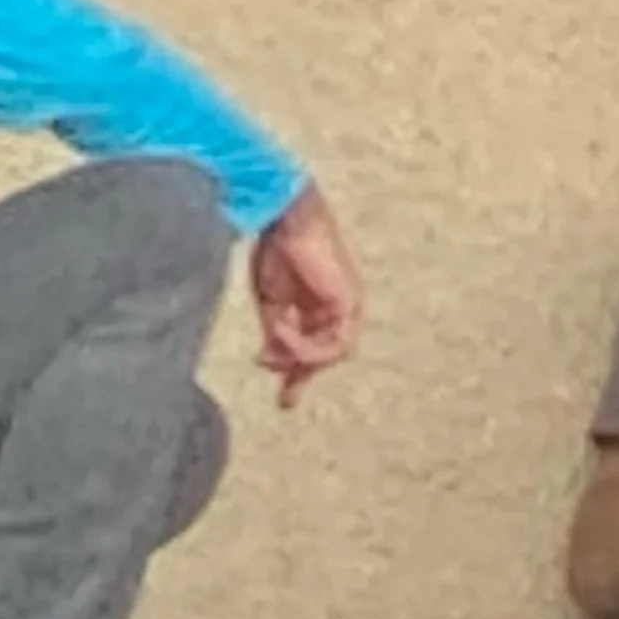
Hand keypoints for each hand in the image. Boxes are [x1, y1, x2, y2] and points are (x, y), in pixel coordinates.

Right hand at [251, 184, 363, 407]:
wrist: (284, 219)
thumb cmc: (276, 251)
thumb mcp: (272, 303)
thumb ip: (277, 336)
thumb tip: (268, 363)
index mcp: (323, 305)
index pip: (318, 347)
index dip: (300, 372)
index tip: (284, 399)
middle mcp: (342, 308)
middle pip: (327, 354)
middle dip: (303, 372)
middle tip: (284, 396)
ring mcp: (349, 305)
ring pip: (331, 353)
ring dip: (299, 357)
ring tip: (271, 346)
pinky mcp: (348, 303)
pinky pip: (333, 342)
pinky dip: (305, 346)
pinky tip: (280, 332)